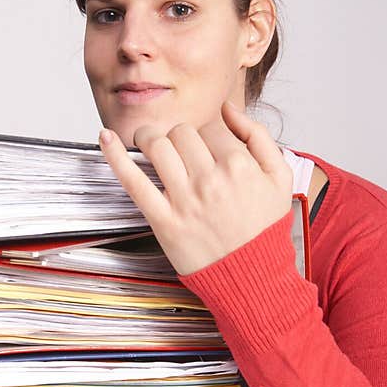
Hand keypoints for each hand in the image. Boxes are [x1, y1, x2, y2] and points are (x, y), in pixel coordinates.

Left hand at [98, 100, 292, 275]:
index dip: (209, 135)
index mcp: (239, 166)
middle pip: (182, 132)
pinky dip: (115, 156)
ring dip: (150, 138)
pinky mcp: (164, 220)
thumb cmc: (265, 229)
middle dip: (181, 137)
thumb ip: (258, 136)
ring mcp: (184, 200)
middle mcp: (210, 179)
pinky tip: (105, 139)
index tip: (208, 150)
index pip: (211, 127)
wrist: (253, 278)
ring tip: (153, 145)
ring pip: (156, 145)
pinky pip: (132, 180)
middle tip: (183, 152)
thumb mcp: (280, 178)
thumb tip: (228, 108)